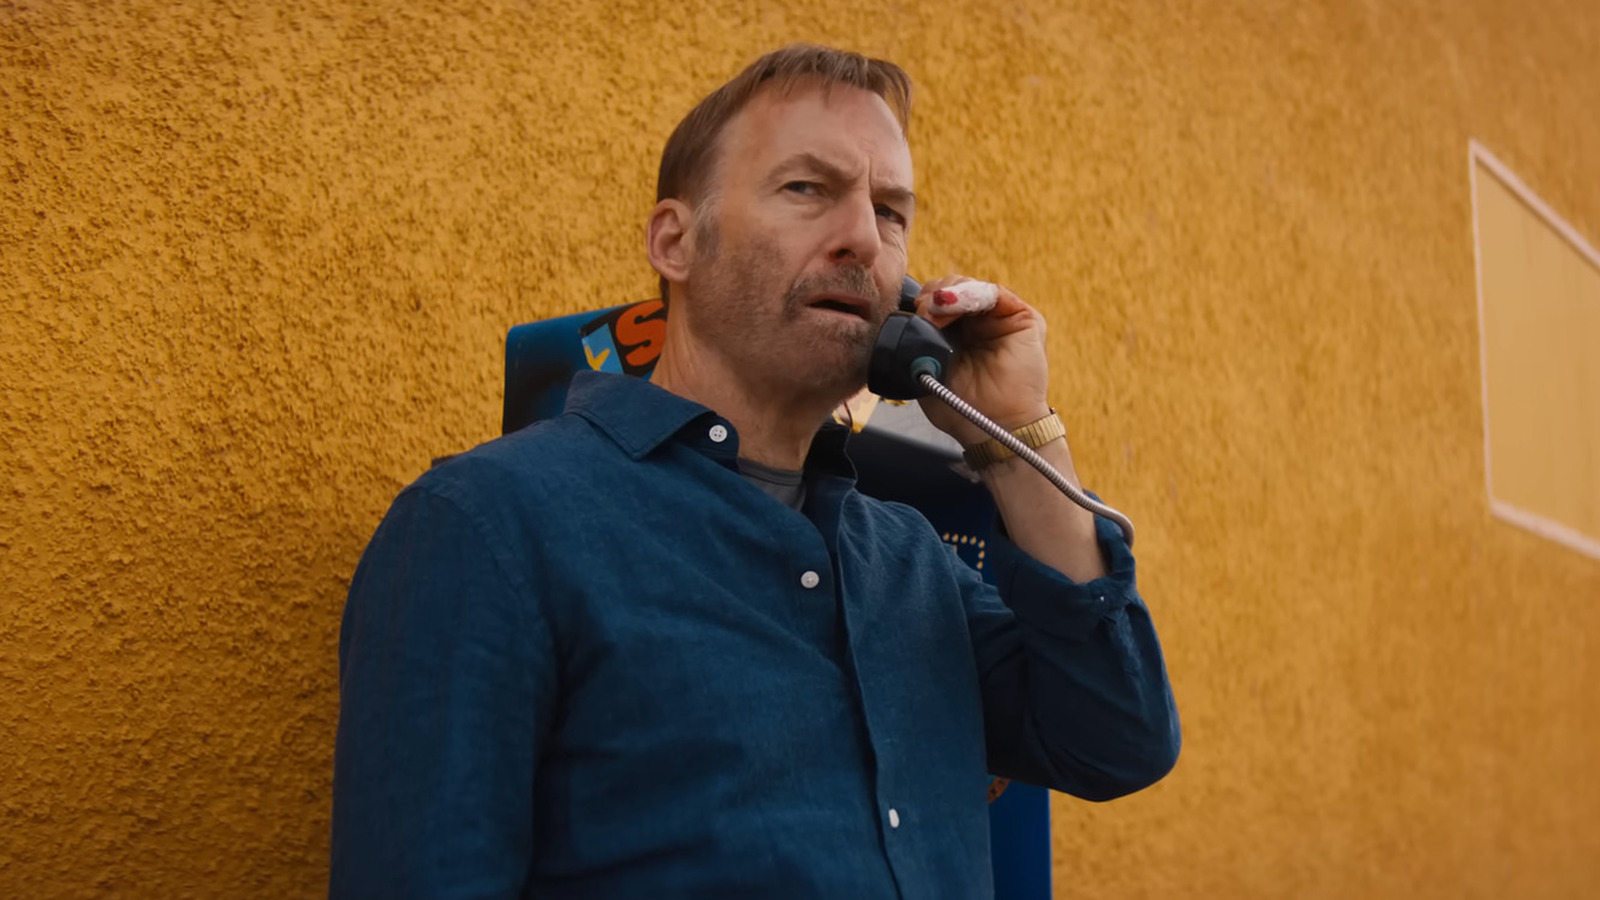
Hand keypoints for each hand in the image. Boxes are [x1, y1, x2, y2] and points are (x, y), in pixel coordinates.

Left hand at [912, 275, 1052, 445]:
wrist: (994, 428)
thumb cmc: (961, 408)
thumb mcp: (926, 372)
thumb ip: (915, 344)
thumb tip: (903, 318)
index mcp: (955, 334)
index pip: (934, 302)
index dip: (921, 302)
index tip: (909, 312)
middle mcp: (978, 322)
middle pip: (950, 288)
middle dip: (932, 295)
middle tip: (921, 311)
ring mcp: (1000, 318)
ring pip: (969, 286)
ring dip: (947, 293)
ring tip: (934, 310)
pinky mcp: (1022, 318)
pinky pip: (994, 293)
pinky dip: (970, 293)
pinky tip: (953, 304)